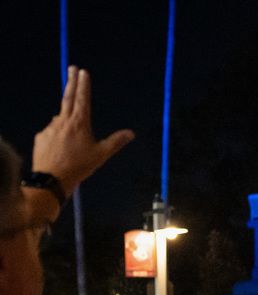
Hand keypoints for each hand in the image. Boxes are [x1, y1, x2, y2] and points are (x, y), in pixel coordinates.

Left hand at [32, 67, 134, 197]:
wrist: (51, 179)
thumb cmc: (79, 167)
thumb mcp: (101, 155)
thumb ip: (116, 142)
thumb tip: (131, 133)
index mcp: (79, 123)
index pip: (82, 99)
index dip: (83, 84)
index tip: (83, 71)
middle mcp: (63, 121)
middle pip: (68, 97)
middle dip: (71, 82)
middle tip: (72, 68)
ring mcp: (50, 128)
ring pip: (61, 118)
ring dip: (66, 119)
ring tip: (73, 137)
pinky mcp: (42, 136)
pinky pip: (52, 131)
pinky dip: (58, 135)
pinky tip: (62, 147)